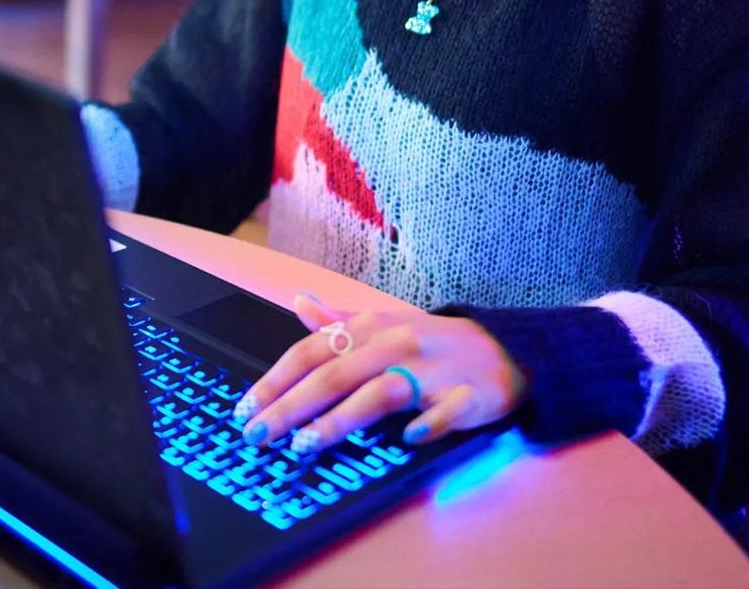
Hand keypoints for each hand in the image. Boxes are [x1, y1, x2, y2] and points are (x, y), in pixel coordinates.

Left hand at [232, 294, 525, 450]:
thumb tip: (298, 302)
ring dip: (340, 420)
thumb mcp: (382, 325)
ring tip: (305, 445)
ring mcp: (433, 370)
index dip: (276, 380)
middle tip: (259, 436)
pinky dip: (428, 425)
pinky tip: (408, 441)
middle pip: (334, 375)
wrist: (503, 350)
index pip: (311, 352)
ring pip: (380, 393)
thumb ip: (337, 323)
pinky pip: (447, 411)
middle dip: (291, 407)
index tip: (245, 409)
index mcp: (370, 328)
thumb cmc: (430, 344)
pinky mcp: (469, 395)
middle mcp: (395, 344)